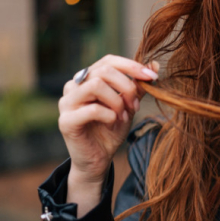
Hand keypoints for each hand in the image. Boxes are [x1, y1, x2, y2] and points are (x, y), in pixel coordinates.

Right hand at [58, 55, 158, 187]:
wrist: (98, 159)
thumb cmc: (111, 129)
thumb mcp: (128, 106)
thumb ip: (138, 87)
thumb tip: (154, 65)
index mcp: (88, 79)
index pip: (108, 61)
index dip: (131, 66)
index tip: (151, 77)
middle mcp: (73, 86)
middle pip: (104, 71)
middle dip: (127, 87)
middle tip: (135, 106)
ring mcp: (67, 103)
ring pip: (95, 85)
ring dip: (117, 101)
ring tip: (124, 116)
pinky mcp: (66, 121)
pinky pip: (92, 109)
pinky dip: (109, 115)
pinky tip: (113, 123)